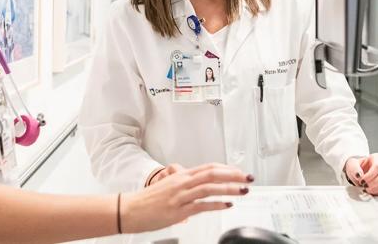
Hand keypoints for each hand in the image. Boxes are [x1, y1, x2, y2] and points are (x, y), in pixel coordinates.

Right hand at [121, 163, 253, 232]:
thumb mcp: (169, 187)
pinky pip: (201, 205)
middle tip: (247, 177)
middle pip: (212, 173)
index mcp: (181, 175)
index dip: (226, 168)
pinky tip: (226, 205)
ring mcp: (181, 196)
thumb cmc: (148, 200)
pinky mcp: (178, 210)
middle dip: (233, 175)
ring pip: (210, 188)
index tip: (239, 171)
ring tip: (242, 190)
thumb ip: (185, 186)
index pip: (209, 167)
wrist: (130, 209)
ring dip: (229, 188)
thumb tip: (198, 193)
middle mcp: (183, 183)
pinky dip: (216, 204)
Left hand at [344, 153, 377, 195]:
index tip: (361, 180)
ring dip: (375, 188)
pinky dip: (376, 193)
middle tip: (364, 185)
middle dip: (373, 182)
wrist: (358, 174)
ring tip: (366, 188)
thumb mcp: (352, 165)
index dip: (369, 175)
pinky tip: (369, 191)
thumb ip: (354, 168)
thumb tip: (359, 175)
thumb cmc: (357, 167)